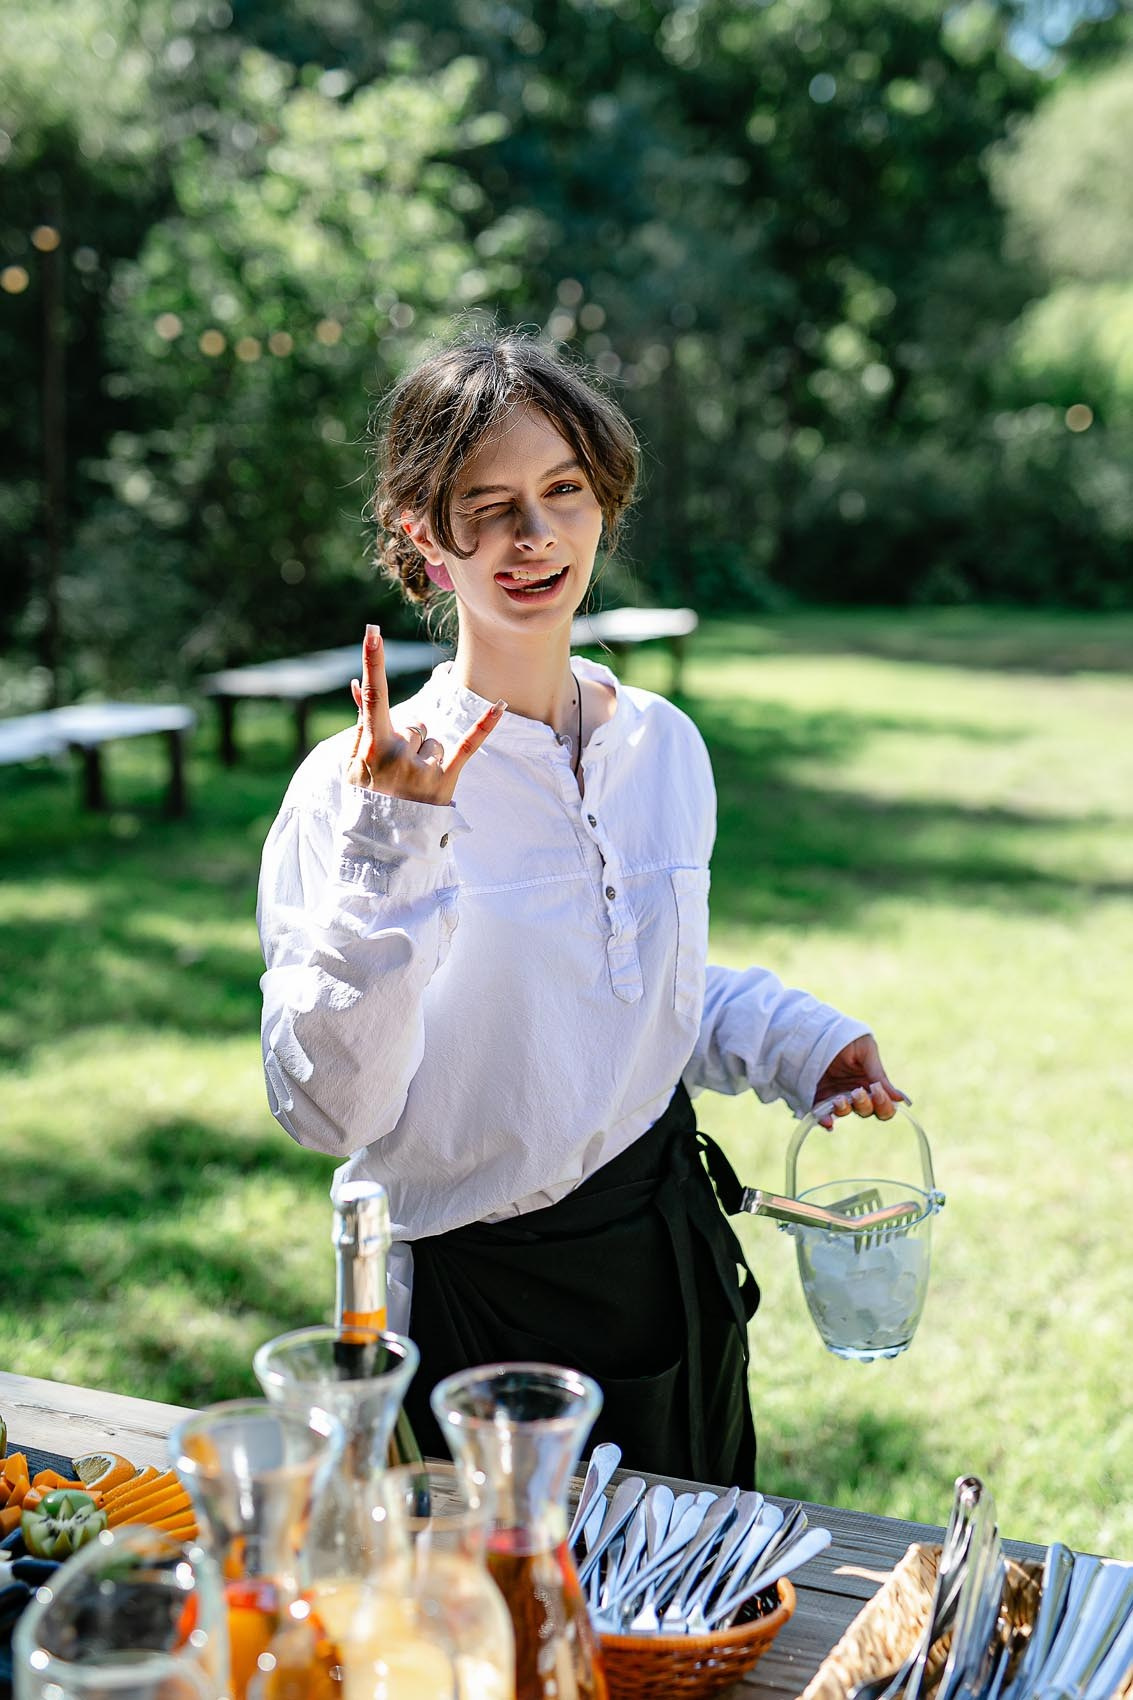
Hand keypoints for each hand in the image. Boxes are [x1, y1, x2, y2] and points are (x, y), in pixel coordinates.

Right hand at [346, 624, 503, 804]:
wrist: (383, 849)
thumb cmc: (367, 801)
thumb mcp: (354, 764)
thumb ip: (361, 724)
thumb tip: (357, 685)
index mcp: (372, 747)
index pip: (372, 696)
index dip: (372, 662)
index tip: (373, 631)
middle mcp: (398, 753)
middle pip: (415, 723)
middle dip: (409, 742)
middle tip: (397, 776)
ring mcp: (422, 768)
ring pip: (433, 737)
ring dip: (427, 756)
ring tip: (415, 786)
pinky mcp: (444, 780)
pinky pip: (467, 746)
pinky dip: (484, 726)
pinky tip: (500, 705)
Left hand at [812, 1034, 908, 1127]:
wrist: (818, 1029)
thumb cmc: (846, 1037)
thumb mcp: (866, 1051)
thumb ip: (879, 1074)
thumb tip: (900, 1099)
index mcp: (871, 1082)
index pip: (884, 1105)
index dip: (884, 1104)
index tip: (877, 1091)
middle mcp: (856, 1092)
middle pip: (867, 1111)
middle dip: (865, 1105)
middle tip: (857, 1092)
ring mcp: (837, 1095)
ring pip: (845, 1113)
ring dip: (845, 1110)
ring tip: (839, 1099)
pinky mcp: (818, 1096)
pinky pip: (822, 1114)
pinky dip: (825, 1121)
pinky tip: (828, 1121)